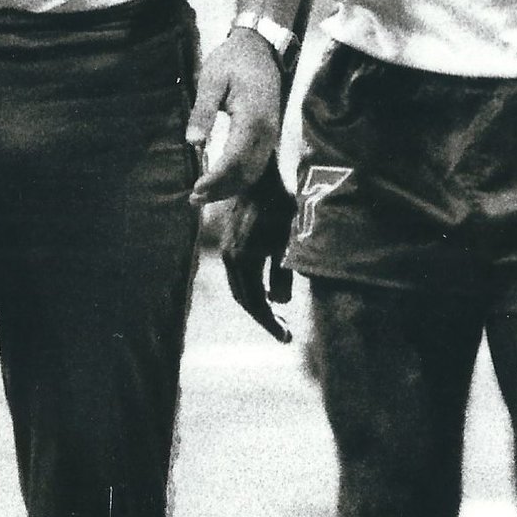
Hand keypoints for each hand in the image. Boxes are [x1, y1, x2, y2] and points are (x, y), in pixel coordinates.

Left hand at [188, 27, 285, 207]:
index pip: (236, 157)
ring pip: (254, 172)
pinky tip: (222, 183)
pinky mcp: (269, 135)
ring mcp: (271, 134)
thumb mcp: (211, 79)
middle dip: (222, 189)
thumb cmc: (233, 61)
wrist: (261, 48)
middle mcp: (267, 130)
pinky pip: (257, 164)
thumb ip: (203, 111)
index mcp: (253, 117)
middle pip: (247, 171)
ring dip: (231, 188)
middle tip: (194, 198)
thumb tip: (193, 142)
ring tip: (204, 195)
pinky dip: (240, 179)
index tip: (196, 188)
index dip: (217, 177)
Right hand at [220, 169, 296, 341]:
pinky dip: (252, 291)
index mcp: (243, 260)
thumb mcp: (288, 240)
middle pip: (245, 300)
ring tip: (279, 318)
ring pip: (241, 290)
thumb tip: (279, 303)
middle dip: (265, 318)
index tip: (286, 338)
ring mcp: (228, 252)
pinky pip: (240, 278)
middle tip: (286, 332)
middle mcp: (230, 259)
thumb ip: (283, 272)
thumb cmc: (280, 207)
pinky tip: (268, 294)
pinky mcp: (230, 246)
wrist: (260, 178)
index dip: (270, 323)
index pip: (255, 303)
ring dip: (258, 305)